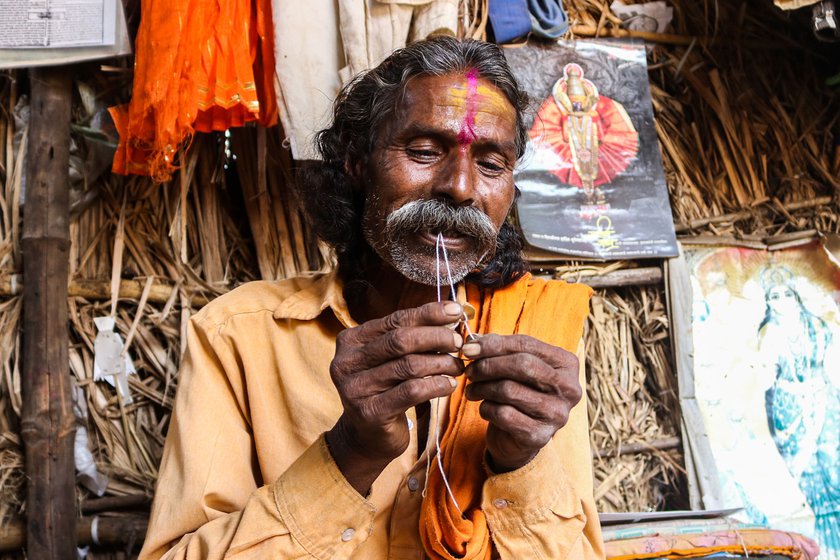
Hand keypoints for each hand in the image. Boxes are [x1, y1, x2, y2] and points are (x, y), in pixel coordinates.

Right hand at [326, 301, 464, 494]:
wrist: (367, 436)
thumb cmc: (386, 389)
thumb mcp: (391, 358)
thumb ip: (411, 336)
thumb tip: (451, 313)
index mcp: (351, 340)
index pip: (395, 320)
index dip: (428, 313)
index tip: (456, 311)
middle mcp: (346, 362)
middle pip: (400, 340)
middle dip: (436, 338)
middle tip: (459, 343)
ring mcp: (355, 388)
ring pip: (409, 366)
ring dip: (441, 363)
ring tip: (458, 366)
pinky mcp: (370, 412)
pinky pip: (412, 391)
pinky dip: (436, 385)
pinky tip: (449, 385)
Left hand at [462, 334, 580, 472]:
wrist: (521, 437)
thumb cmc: (519, 392)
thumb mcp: (514, 366)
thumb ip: (498, 349)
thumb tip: (472, 341)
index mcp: (567, 363)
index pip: (526, 345)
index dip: (494, 344)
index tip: (468, 348)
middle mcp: (569, 388)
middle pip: (522, 365)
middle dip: (488, 366)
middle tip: (469, 371)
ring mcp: (557, 414)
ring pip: (509, 390)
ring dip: (482, 388)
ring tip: (472, 390)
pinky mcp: (540, 436)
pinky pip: (503, 414)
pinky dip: (486, 408)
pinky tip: (484, 407)